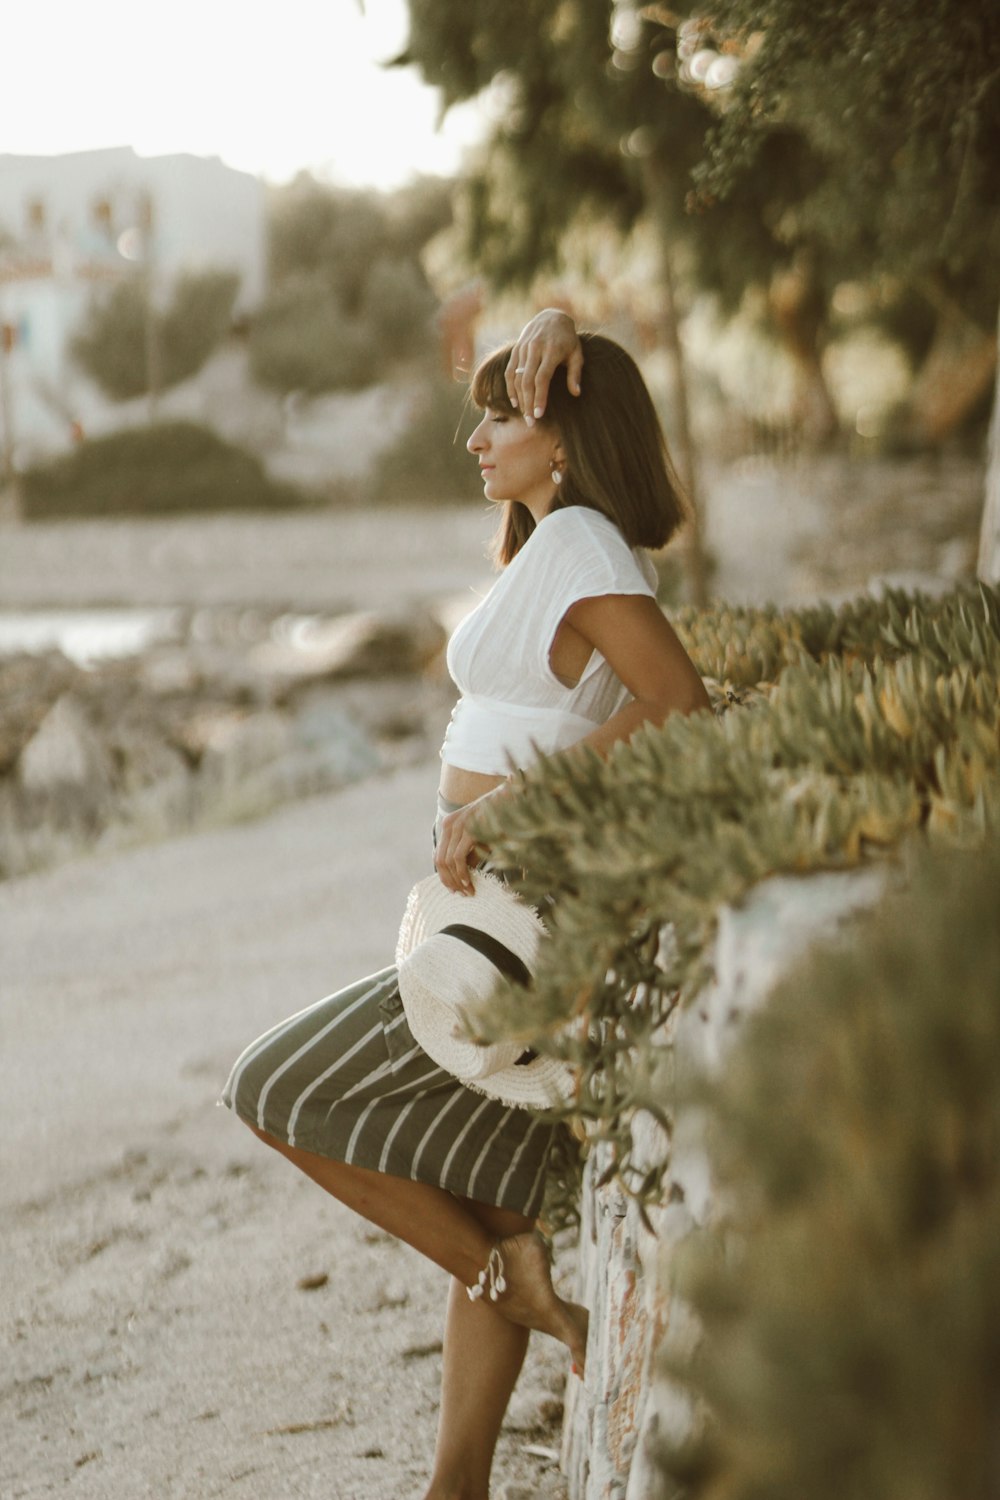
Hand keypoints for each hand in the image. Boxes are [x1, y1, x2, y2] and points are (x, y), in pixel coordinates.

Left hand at [434, 788, 507, 894]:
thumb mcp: (479, 839)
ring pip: (447, 861)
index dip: (444, 876)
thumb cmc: (499, 822)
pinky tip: (469, 883)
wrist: (512, 801)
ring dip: (456, 880)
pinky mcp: (469, 830)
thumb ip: (469, 854)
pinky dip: (462, 873)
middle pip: (439, 861)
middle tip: (461, 894)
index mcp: (449, 825)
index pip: (438, 856)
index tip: (455, 890)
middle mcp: (449, 824)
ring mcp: (458, 826)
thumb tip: (462, 877)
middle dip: (449, 881)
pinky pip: (458, 858)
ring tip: (468, 891)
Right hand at [505, 309, 583, 423]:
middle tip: (531, 422)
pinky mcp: (516, 349)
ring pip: (517, 377)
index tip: (539, 415)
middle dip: (528, 403)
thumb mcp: (577, 353)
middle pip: (527, 380)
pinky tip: (515, 402)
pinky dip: (510, 388)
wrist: (551, 316)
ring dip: (519, 398)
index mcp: (551, 350)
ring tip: (524, 416)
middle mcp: (535, 348)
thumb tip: (576, 393)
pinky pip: (510, 371)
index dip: (539, 397)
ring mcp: (523, 348)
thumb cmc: (568, 339)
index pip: (542, 378)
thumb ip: (575, 373)